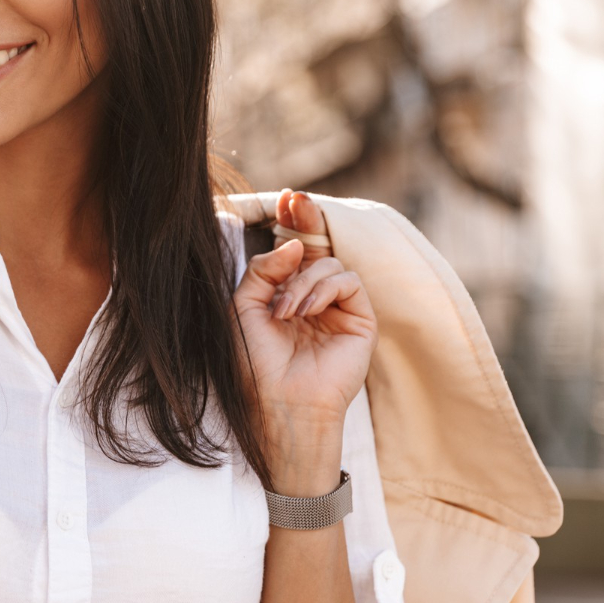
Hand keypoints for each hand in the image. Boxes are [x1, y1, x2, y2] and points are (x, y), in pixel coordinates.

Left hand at [232, 189, 377, 489]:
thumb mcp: (243, 309)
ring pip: (329, 264)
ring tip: (284, 312)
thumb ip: (262, 271)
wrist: (279, 404)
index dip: (291, 223)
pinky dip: (323, 290)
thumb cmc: (255, 364)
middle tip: (294, 199)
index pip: (293, 251)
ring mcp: (338, 309)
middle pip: (317, 246)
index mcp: (285, 294)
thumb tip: (292, 244)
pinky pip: (349, 282)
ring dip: (302, 282)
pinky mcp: (360, 320)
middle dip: (306, 219)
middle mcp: (313, 298)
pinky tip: (303, 313)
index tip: (285, 198)